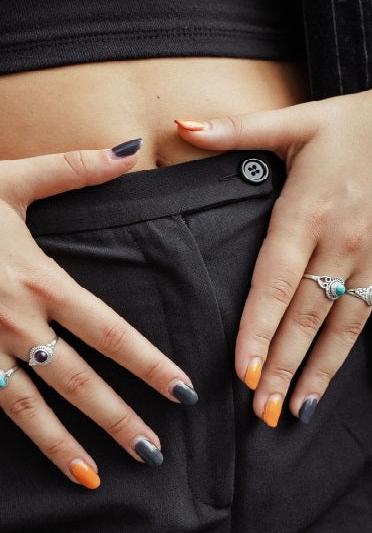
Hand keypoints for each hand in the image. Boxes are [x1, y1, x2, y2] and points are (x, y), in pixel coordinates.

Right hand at [0, 144, 196, 492]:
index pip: (108, 331)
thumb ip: (75, 167)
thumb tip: (130, 149)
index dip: (149, 364)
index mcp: (38, 281)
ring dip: (58, 446)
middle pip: (75, 381)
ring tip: (91, 478)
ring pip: (24, 408)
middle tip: (152, 454)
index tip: (182, 393)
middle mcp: (12, 324)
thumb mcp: (12, 177)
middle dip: (117, 420)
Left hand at [174, 90, 371, 426]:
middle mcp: (340, 242)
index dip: (258, 328)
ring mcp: (370, 257)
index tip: (241, 368)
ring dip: (316, 371)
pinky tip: (328, 381)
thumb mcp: (294, 121)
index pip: (275, 281)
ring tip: (291, 411)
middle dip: (281, 364)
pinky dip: (347, 353)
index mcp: (306, 211)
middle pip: (305, 315)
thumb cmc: (351, 124)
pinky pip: (367, 316)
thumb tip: (179, 126)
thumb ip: (234, 130)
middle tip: (259, 410)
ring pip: (341, 325)